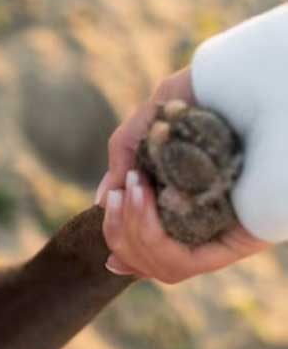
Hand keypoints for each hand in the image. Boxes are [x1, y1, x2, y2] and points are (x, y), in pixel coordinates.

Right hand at [96, 69, 269, 282]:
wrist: (247, 80)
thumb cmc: (208, 92)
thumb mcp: (152, 122)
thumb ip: (124, 157)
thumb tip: (100, 202)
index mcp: (193, 206)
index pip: (155, 252)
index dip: (126, 250)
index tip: (108, 248)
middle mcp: (210, 227)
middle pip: (150, 265)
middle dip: (119, 234)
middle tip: (114, 196)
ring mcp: (223, 237)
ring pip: (161, 269)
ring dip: (131, 233)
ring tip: (130, 190)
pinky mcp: (236, 243)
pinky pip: (180, 264)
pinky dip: (149, 236)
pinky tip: (142, 198)